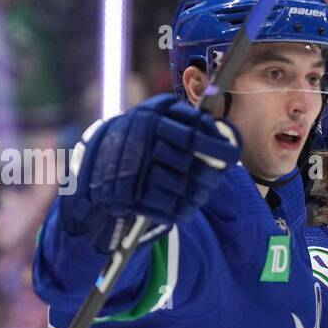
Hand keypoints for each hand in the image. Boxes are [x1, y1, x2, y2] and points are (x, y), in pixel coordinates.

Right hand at [61, 95, 239, 246]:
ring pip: (185, 189)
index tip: (232, 155)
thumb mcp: (158, 117)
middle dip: (209, 177)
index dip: (219, 148)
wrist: (96, 164)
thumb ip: (189, 122)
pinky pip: (172, 209)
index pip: (195, 137)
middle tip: (211, 180)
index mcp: (151, 119)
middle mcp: (143, 142)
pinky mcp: (131, 197)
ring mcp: (136, 170)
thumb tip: (225, 137)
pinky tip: (183, 206)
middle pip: (193, 167)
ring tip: (198, 193)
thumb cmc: (139, 139)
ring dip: (197, 195)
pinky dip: (183, 210)